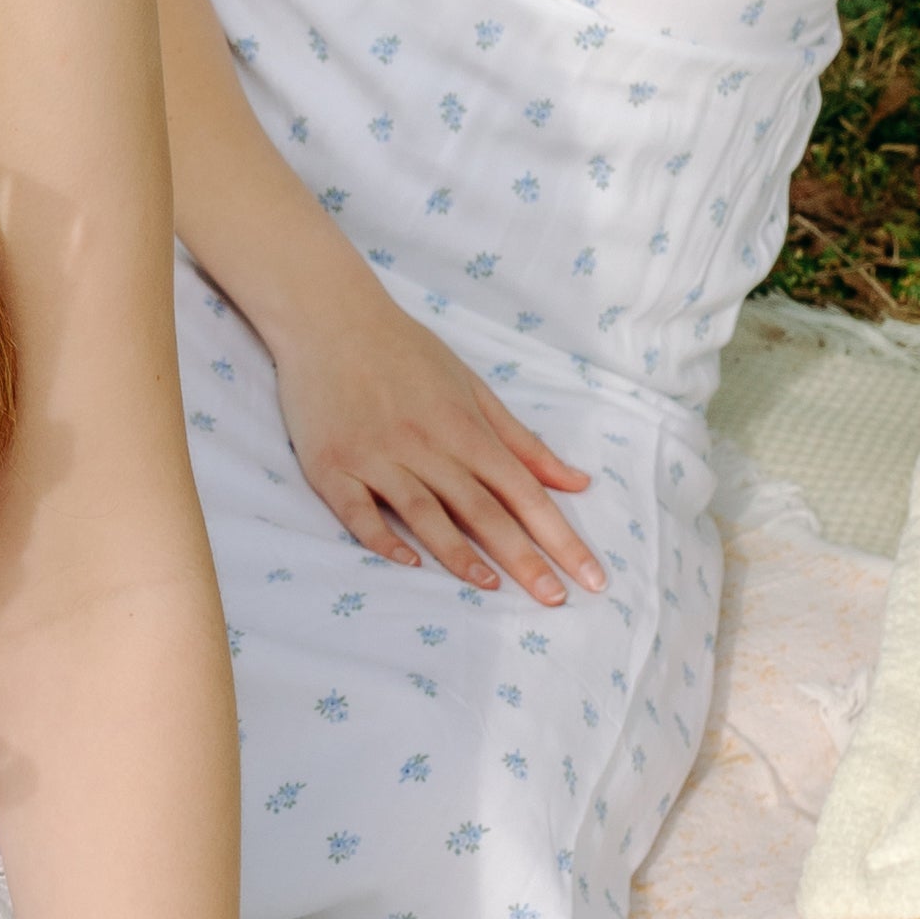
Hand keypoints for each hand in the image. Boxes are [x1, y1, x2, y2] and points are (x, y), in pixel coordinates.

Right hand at [264, 273, 598, 604]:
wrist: (330, 318)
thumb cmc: (406, 353)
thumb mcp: (472, 388)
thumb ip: (521, 441)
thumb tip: (577, 483)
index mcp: (465, 427)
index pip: (524, 492)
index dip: (561, 537)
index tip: (589, 578)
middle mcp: (426, 445)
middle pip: (484, 510)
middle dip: (524, 558)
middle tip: (554, 600)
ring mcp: (377, 456)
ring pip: (425, 513)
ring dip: (459, 553)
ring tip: (491, 586)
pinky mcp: (332, 466)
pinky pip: (358, 511)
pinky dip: (382, 538)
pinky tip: (408, 563)